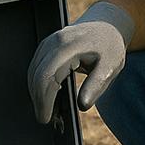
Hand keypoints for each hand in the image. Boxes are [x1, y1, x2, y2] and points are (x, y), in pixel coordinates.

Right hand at [28, 1, 133, 123]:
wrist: (106, 25)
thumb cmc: (109, 47)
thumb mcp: (110, 67)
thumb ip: (96, 86)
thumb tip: (82, 106)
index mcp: (69, 47)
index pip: (48, 76)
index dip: (44, 99)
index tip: (45, 118)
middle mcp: (54, 42)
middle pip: (37, 75)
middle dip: (38, 100)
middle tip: (46, 119)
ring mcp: (47, 43)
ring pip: (33, 72)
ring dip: (36, 93)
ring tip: (48, 110)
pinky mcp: (46, 46)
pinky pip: (36, 67)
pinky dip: (38, 84)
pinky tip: (47, 96)